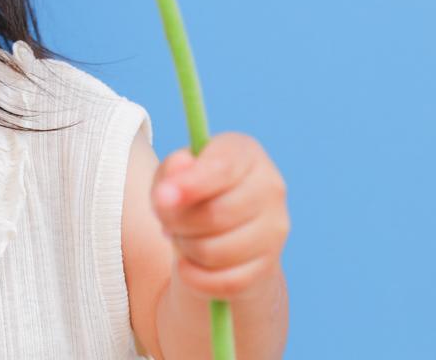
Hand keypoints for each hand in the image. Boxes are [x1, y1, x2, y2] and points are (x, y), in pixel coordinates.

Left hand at [151, 132, 289, 301]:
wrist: (220, 230)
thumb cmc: (192, 192)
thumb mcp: (173, 173)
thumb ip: (171, 171)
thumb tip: (173, 183)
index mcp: (245, 153)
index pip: (221, 168)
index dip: (190, 185)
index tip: (161, 198)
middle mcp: (270, 187)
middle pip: (216, 214)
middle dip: (178, 221)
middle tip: (166, 220)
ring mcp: (275, 229)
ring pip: (217, 251)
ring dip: (185, 249)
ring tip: (181, 238)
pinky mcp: (268, 267)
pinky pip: (224, 282)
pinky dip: (196, 277)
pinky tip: (187, 265)